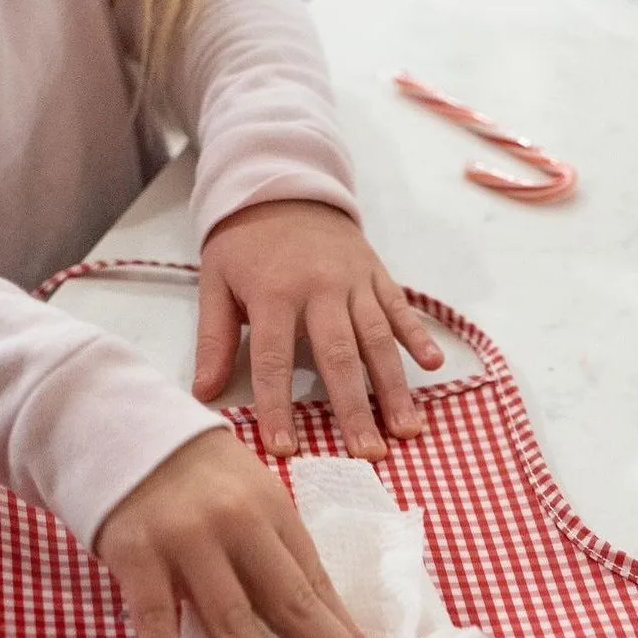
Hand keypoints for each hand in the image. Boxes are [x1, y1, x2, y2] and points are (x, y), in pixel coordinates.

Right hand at [95, 430, 382, 637]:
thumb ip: (274, 551)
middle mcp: (236, 525)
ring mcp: (185, 541)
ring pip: (231, 621)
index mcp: (272, 511)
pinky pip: (157, 622)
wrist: (114, 423)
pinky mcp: (136, 555)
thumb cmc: (191, 474)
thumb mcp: (246, 497)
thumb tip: (323, 620)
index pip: (316, 583)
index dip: (346, 631)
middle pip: (289, 602)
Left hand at [192, 200, 444, 459]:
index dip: (278, 406)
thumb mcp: (216, 281)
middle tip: (367, 456)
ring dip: (394, 388)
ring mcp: (355, 281)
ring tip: (406, 431)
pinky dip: (418, 336)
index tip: (285, 450)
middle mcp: (320, 289)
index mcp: (274, 294)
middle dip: (354, 409)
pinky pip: (401, 309)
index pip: (274, 359)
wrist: (283, 181)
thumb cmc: (245, 243)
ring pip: (378, 340)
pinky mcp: (378, 274)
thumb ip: (213, 338)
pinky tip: (433, 366)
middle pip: (339, 357)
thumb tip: (204, 393)